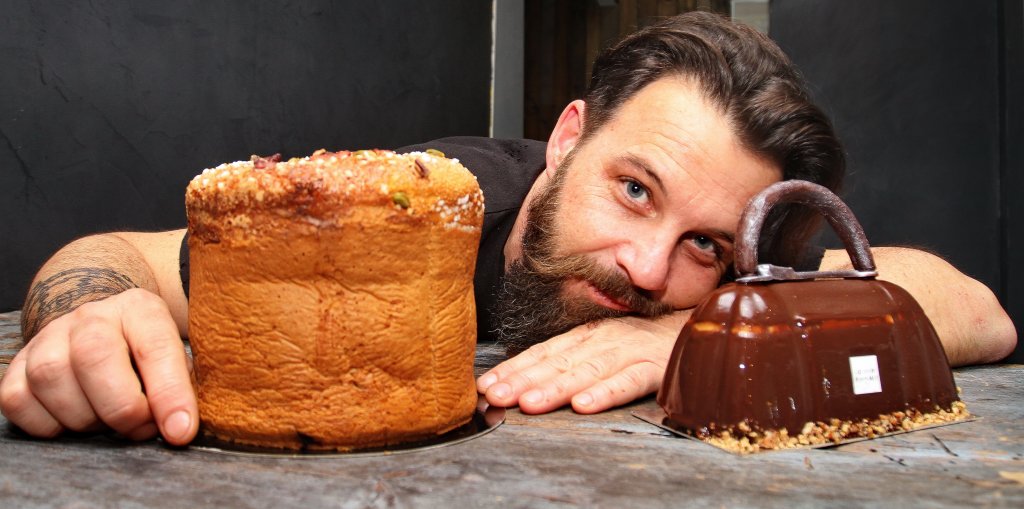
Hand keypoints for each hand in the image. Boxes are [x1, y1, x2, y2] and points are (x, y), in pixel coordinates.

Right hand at [0, 289, 197, 444]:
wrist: (108, 333)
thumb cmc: (149, 358)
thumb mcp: (178, 361)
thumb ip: (182, 389)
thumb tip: (178, 428)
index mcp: (140, 309)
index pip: (155, 346)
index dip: (169, 393)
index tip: (180, 431)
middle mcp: (91, 316)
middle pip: (94, 356)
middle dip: (122, 407)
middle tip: (141, 429)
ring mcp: (49, 337)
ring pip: (51, 378)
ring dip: (85, 418)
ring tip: (109, 423)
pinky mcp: (18, 364)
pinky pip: (17, 400)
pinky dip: (47, 425)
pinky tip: (74, 423)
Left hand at [477, 310, 691, 413]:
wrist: (702, 327)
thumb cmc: (650, 341)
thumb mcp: (609, 345)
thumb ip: (577, 358)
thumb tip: (532, 380)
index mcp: (590, 334)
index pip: (544, 352)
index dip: (514, 368)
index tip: (486, 385)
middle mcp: (605, 339)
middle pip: (558, 361)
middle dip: (523, 379)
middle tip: (495, 395)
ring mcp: (630, 351)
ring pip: (587, 370)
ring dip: (556, 387)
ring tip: (530, 404)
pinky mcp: (657, 366)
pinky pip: (629, 381)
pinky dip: (606, 392)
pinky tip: (585, 404)